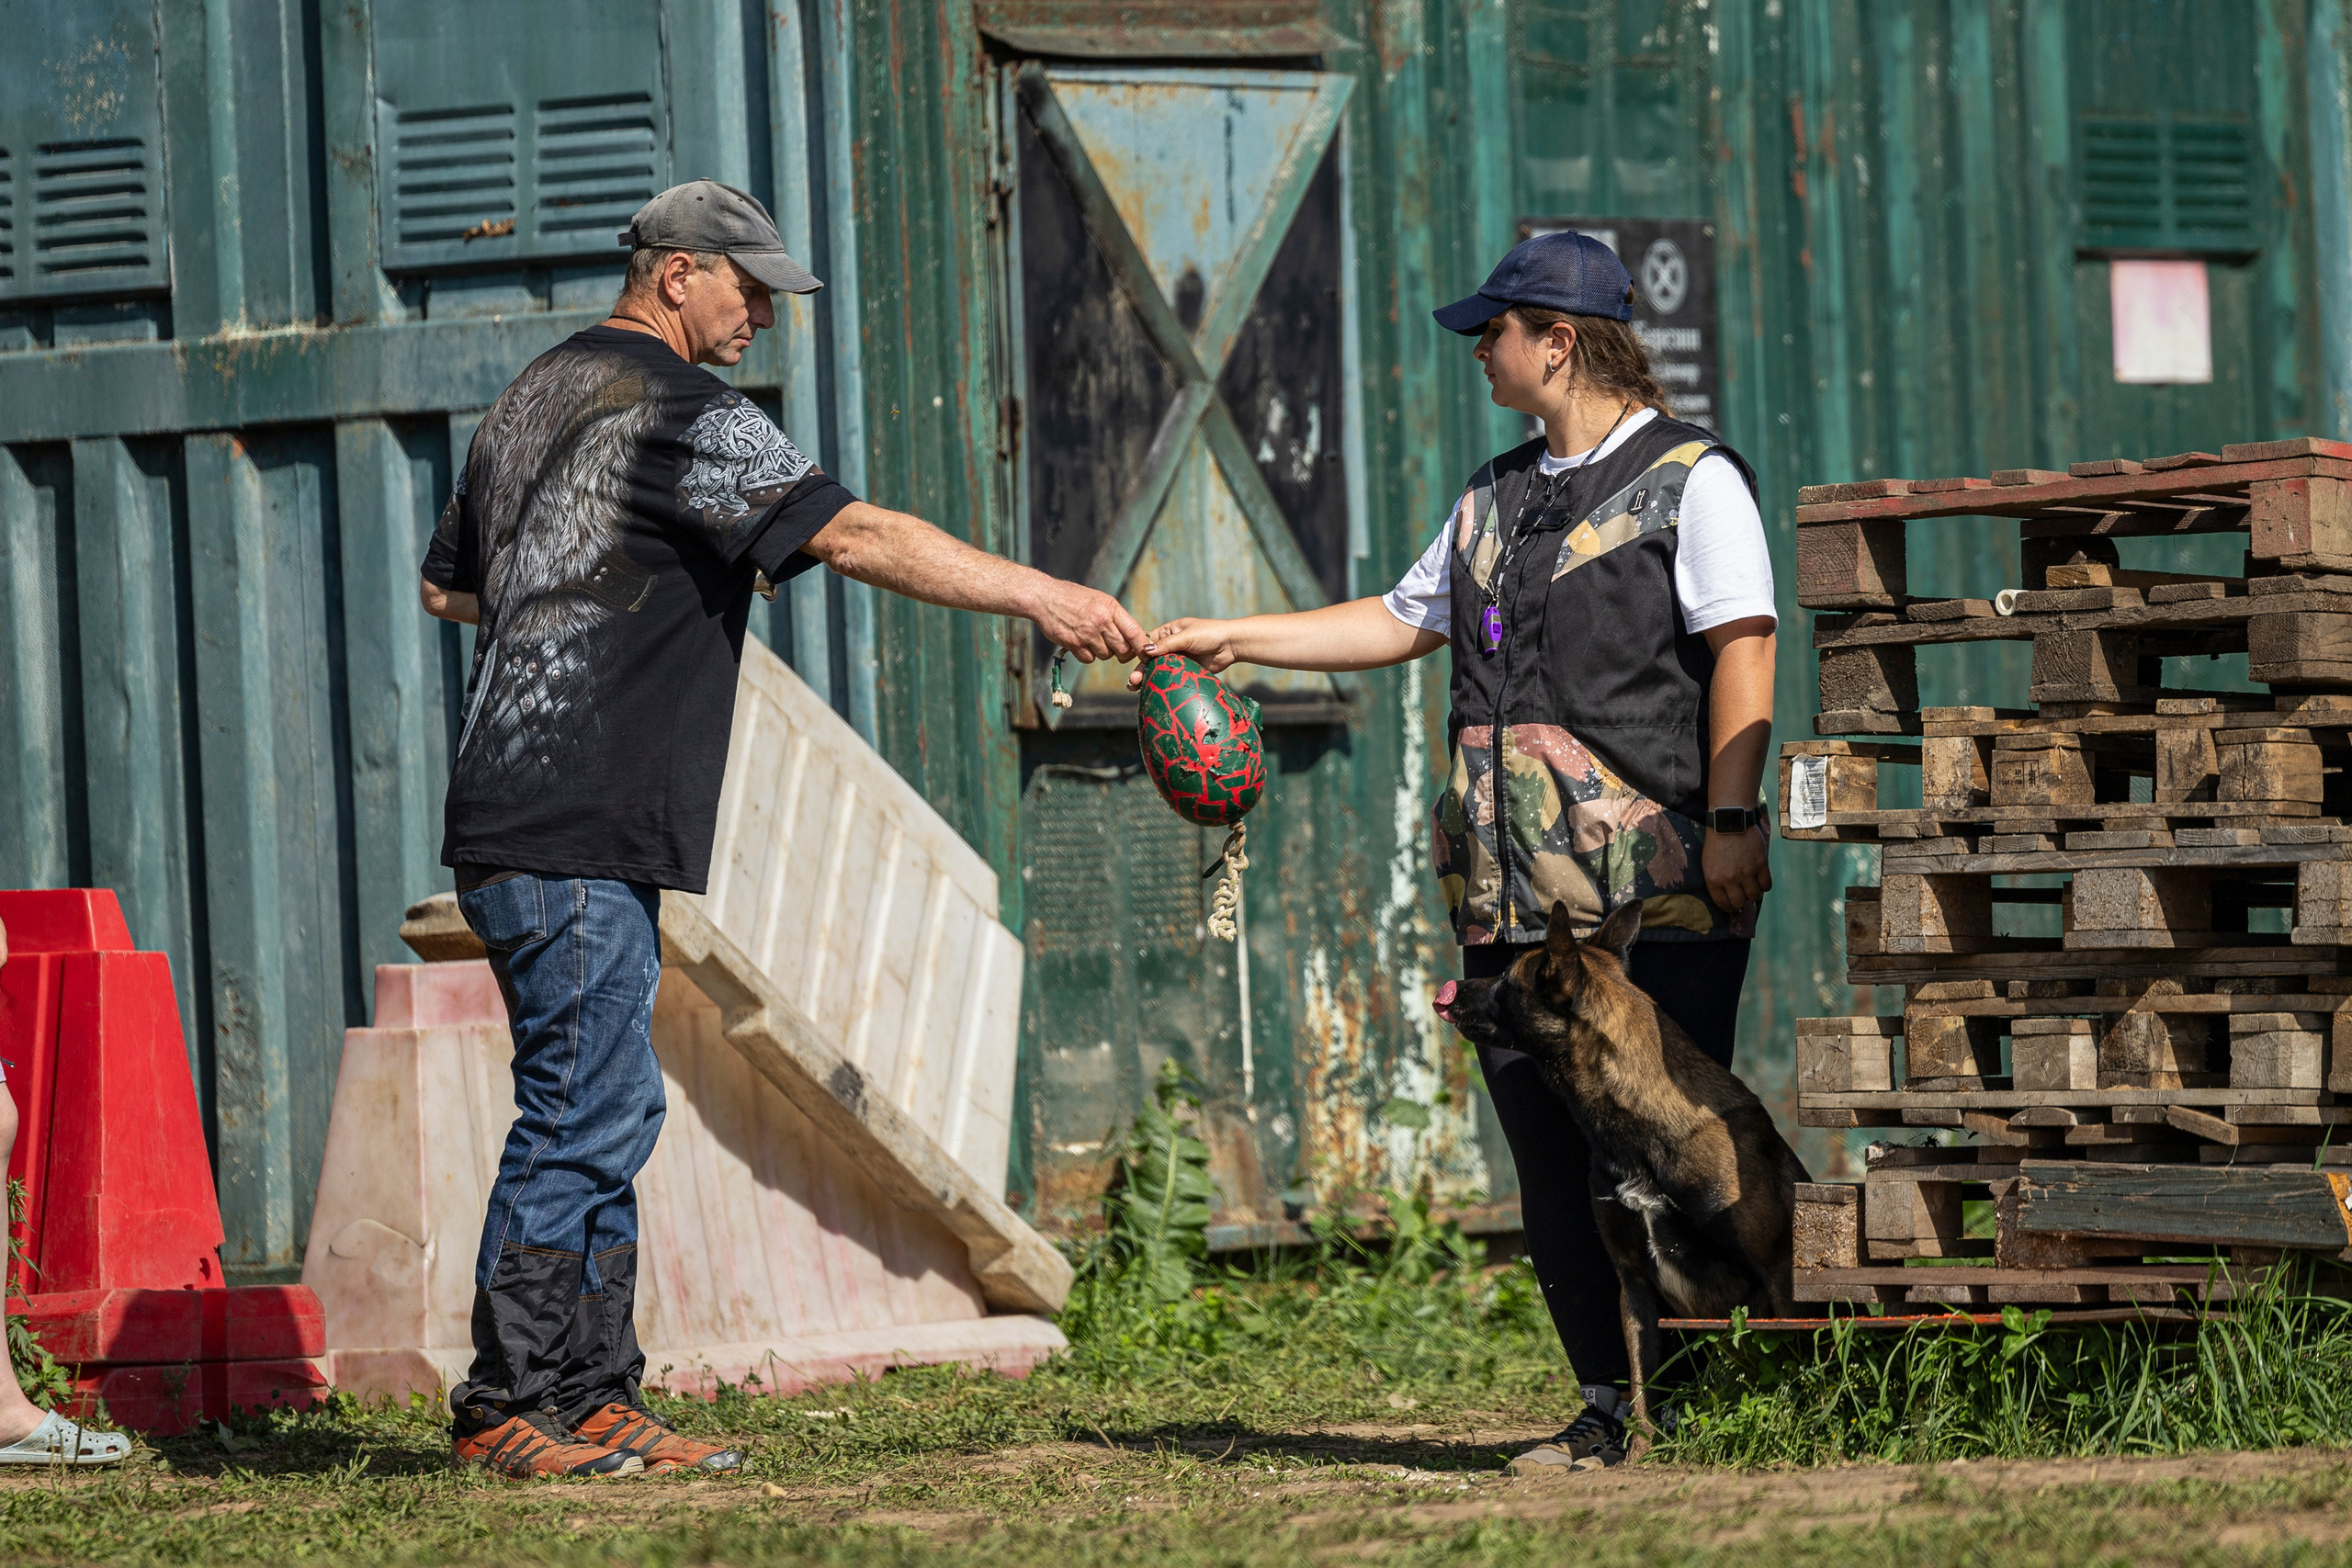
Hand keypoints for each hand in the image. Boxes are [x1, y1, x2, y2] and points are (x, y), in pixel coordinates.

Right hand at [1029, 578, 1145, 662]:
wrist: (1044, 597)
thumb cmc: (1072, 597)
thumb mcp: (1098, 599)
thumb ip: (1114, 616)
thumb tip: (1132, 636)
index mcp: (1110, 607)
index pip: (1135, 631)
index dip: (1142, 646)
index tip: (1145, 652)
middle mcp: (1101, 621)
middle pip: (1123, 649)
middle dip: (1123, 653)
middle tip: (1117, 649)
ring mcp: (1087, 633)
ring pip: (1106, 656)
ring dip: (1102, 652)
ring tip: (1091, 638)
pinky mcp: (1073, 644)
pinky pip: (1089, 659)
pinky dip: (1086, 655)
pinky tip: (1080, 642)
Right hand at [1125, 618, 1236, 688]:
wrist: (1231, 645)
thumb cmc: (1209, 634)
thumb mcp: (1186, 636)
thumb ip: (1167, 644)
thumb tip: (1145, 650)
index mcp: (1169, 631)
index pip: (1149, 642)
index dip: (1140, 653)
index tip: (1135, 663)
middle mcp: (1172, 645)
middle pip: (1152, 658)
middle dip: (1141, 669)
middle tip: (1133, 681)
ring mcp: (1179, 658)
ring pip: (1160, 669)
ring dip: (1149, 678)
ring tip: (1137, 688)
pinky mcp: (1186, 669)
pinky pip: (1172, 677)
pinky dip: (1162, 683)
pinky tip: (1153, 690)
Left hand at [1702, 825, 1771, 911]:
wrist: (1729, 821)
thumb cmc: (1717, 842)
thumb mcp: (1708, 863)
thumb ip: (1716, 881)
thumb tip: (1726, 897)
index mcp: (1714, 880)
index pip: (1723, 904)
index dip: (1729, 908)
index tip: (1733, 907)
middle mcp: (1730, 879)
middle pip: (1740, 903)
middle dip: (1741, 902)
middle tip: (1743, 897)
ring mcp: (1746, 872)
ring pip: (1755, 896)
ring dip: (1754, 895)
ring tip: (1752, 888)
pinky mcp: (1761, 864)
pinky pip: (1766, 885)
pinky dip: (1764, 886)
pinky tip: (1760, 881)